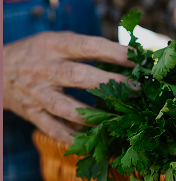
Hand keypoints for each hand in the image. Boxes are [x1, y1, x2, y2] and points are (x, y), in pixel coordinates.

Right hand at [3, 31, 133, 142]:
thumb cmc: (38, 53)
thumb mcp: (58, 40)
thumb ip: (87, 48)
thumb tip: (125, 58)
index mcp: (55, 46)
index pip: (89, 47)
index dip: (115, 53)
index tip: (138, 60)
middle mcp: (46, 69)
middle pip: (81, 77)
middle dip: (112, 83)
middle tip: (138, 89)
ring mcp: (38, 94)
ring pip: (68, 108)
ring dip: (96, 116)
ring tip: (120, 118)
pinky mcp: (32, 114)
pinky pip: (54, 129)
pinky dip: (74, 137)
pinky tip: (94, 140)